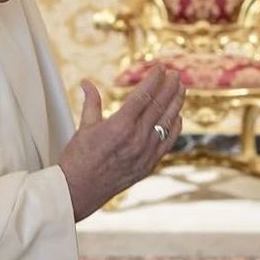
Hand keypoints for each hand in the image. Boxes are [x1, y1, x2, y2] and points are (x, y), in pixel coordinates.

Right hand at [59, 65, 184, 220]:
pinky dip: (174, 127)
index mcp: (120, 125)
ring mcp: (145, 153)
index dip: (154, 79)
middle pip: (159, 105)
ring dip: (176, 103)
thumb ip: (91, 102)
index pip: (143, 94)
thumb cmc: (77, 159)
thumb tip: (86, 82)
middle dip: (169, 86)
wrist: (78, 192)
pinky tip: (178, 117)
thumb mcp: (84, 127)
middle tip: (175, 73)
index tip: (160, 67)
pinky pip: (167, 142)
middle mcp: (137, 138)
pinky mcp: (149, 165)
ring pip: (167, 122)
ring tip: (181, 88)